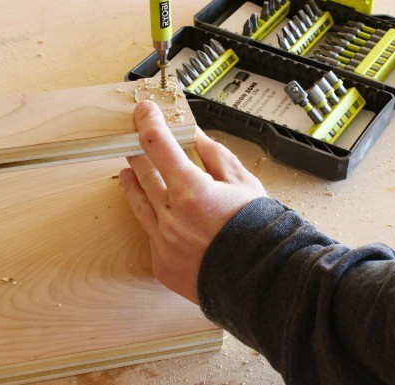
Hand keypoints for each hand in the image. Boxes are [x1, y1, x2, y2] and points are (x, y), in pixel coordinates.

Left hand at [120, 100, 266, 303]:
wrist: (266, 283)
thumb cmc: (261, 233)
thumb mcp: (244, 184)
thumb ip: (216, 157)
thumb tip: (197, 138)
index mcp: (192, 191)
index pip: (158, 145)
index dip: (149, 123)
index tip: (144, 111)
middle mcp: (171, 217)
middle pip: (143, 174)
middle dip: (138, 153)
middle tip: (134, 140)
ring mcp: (163, 243)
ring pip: (139, 205)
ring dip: (133, 184)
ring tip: (128, 172)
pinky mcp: (162, 265)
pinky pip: (151, 236)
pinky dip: (154, 221)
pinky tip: (158, 214)